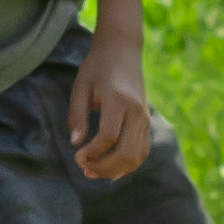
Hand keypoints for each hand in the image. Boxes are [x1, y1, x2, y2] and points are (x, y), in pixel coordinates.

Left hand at [66, 30, 152, 179]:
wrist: (123, 51)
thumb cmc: (97, 67)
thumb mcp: (80, 87)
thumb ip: (77, 115)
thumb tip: (76, 143)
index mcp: (118, 100)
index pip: (108, 137)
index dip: (92, 153)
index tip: (77, 157)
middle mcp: (136, 111)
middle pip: (126, 152)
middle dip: (104, 167)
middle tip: (85, 169)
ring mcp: (145, 118)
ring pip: (136, 156)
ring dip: (116, 170)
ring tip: (95, 171)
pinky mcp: (148, 122)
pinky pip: (142, 151)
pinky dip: (128, 164)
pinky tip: (111, 166)